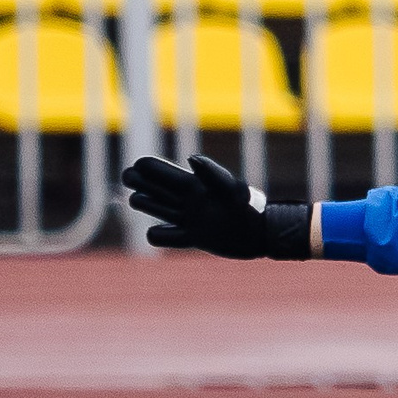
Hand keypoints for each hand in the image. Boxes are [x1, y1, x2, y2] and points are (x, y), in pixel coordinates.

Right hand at [121, 155, 310, 259]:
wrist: (264, 235)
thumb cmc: (251, 208)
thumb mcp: (231, 190)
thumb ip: (212, 174)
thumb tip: (191, 158)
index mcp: (192, 184)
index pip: (158, 170)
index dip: (144, 168)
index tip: (136, 170)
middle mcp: (188, 199)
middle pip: (151, 186)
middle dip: (137, 182)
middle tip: (133, 185)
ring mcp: (189, 218)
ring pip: (155, 207)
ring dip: (146, 205)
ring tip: (145, 203)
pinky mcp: (194, 238)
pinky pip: (165, 237)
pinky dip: (161, 236)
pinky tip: (167, 234)